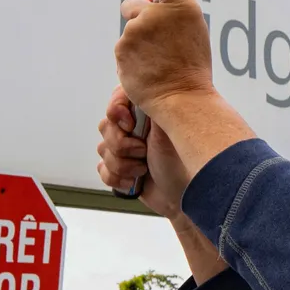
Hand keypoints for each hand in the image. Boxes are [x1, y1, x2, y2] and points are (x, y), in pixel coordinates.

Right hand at [97, 87, 187, 218]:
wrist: (186, 196)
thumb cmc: (187, 162)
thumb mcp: (170, 129)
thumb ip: (152, 109)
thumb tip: (137, 93)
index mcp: (149, 113)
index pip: (118, 100)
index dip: (117, 113)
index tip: (130, 126)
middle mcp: (137, 128)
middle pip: (105, 126)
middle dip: (122, 145)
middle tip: (144, 152)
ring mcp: (128, 149)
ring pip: (102, 150)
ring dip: (122, 165)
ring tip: (143, 169)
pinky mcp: (122, 169)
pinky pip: (102, 170)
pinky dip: (117, 179)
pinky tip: (135, 181)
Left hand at [114, 0, 214, 117]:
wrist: (182, 97)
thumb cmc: (191, 64)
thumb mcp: (193, 24)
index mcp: (179, 5)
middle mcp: (154, 14)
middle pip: (134, 5)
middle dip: (141, 17)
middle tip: (160, 39)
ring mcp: (135, 32)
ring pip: (130, 31)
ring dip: (140, 42)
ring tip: (159, 59)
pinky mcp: (121, 50)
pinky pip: (124, 49)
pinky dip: (134, 58)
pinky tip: (149, 68)